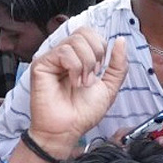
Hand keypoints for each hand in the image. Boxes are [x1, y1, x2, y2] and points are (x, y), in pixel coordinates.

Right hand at [28, 28, 127, 148]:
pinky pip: (64, 52)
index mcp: (77, 56)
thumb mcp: (109, 86)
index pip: (90, 32)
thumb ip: (118, 64)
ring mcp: (51, 58)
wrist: (68, 131)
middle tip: (91, 77)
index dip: (100, 48)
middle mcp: (63, 54)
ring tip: (82, 83)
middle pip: (84, 32)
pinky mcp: (41, 64)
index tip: (98, 71)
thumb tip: (121, 40)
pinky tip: (73, 83)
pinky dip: (75, 68)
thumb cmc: (83, 113)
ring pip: (75, 41)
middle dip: (95, 54)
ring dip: (86, 64)